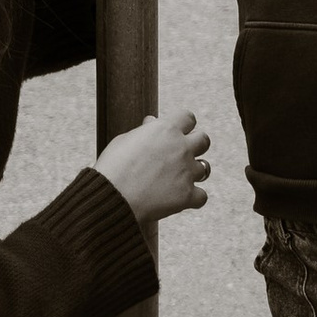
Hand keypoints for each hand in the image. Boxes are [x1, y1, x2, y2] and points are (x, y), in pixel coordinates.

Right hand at [96, 107, 210, 227]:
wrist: (112, 197)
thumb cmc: (113, 167)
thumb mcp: (125, 140)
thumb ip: (145, 131)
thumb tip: (152, 122)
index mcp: (166, 129)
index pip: (188, 118)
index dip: (183, 125)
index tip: (176, 132)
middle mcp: (181, 147)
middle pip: (204, 140)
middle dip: (195, 146)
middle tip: (181, 155)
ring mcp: (187, 171)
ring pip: (204, 168)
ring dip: (192, 173)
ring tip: (176, 179)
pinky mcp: (187, 195)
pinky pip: (202, 196)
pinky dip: (193, 198)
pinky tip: (181, 198)